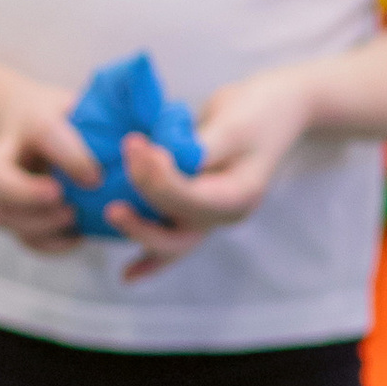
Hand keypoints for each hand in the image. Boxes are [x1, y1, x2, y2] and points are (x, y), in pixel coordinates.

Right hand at [0, 86, 99, 252]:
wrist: (34, 134)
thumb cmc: (73, 120)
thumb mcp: (89, 106)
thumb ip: (113, 115)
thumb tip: (149, 136)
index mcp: (29, 121)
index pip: (40, 133)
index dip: (68, 156)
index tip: (95, 176)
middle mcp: (2, 156)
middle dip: (25, 193)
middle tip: (62, 199)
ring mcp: (0, 192)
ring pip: (0, 214)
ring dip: (38, 223)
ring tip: (72, 217)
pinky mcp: (12, 218)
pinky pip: (21, 239)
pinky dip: (48, 243)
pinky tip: (76, 236)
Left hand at [109, 68, 314, 277]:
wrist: (275, 109)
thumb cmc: (258, 112)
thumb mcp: (232, 124)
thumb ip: (198, 147)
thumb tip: (160, 158)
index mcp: (239, 197)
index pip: (189, 198)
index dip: (157, 177)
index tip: (135, 145)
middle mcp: (224, 215)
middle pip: (178, 232)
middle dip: (142, 213)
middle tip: (115, 186)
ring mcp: (210, 217)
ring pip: (172, 243)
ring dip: (139, 234)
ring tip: (112, 216)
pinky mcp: (195, 209)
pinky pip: (171, 239)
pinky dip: (150, 259)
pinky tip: (128, 276)